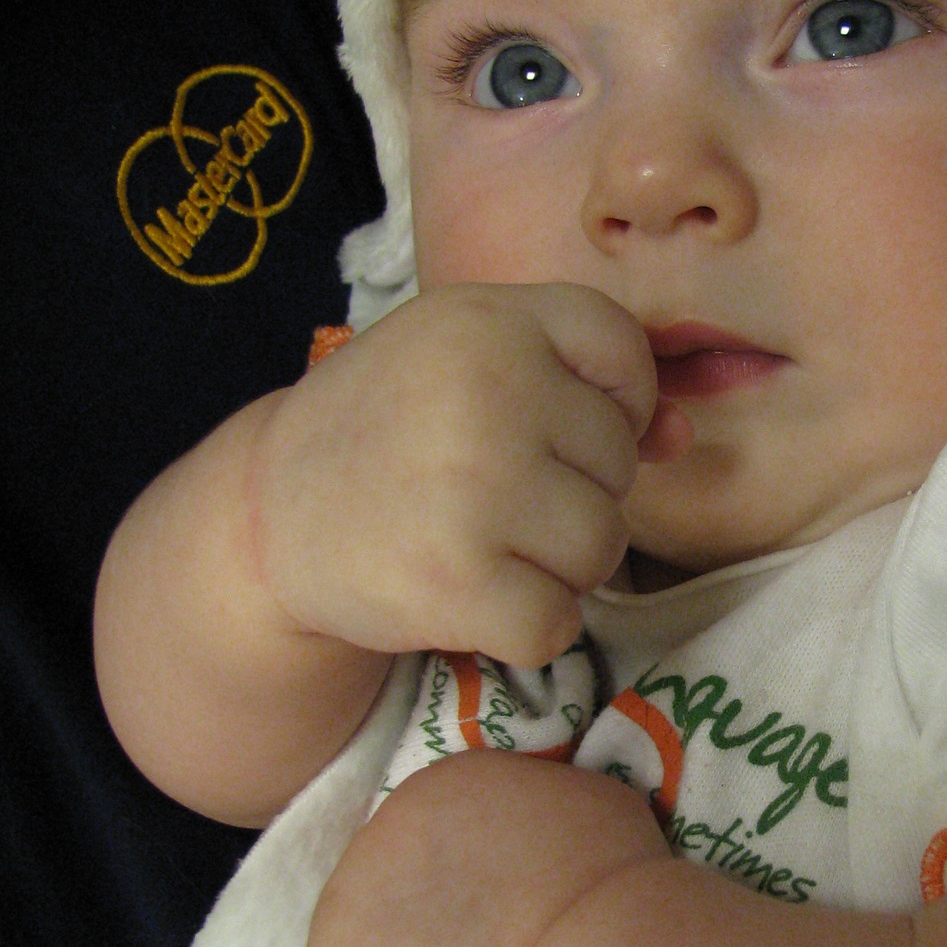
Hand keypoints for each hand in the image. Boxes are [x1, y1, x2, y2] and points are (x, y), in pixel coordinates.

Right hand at [250, 282, 685, 667]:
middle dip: (573, 490)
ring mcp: (475, 487)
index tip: (555, 427)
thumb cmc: (387, 429)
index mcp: (491, 319)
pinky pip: (558, 622)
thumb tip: (680, 435)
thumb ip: (580, 381)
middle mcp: (489, 392)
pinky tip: (469, 596)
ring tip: (481, 542)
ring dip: (556, 565)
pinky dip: (524, 627)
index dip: (614, 399)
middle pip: (617, 462)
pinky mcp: (458, 581)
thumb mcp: (469, 362)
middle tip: (487, 491)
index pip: (622, 349)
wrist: (266, 515)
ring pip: (602, 547)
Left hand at [278, 750, 670, 946]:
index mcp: (436, 789)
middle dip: (426, 924)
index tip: (511, 915)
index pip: (432, 837)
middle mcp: (374, 833)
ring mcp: (339, 910)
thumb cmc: (610, 883)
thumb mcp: (583, 805)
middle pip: (386, 888)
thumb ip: (534, 815)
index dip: (470, 884)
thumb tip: (533, 840)